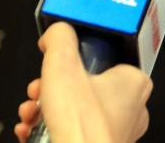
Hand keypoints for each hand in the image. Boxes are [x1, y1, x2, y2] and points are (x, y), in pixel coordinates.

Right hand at [14, 22, 151, 142]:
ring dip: (44, 107)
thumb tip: (55, 32)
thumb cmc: (81, 127)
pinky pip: (69, 131)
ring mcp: (114, 133)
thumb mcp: (62, 62)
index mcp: (133, 83)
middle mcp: (130, 110)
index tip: (60, 62)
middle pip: (81, 85)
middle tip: (41, 88)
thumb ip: (59, 37)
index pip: (103, 58)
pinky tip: (31, 128)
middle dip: (51, 86)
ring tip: (32, 111)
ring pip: (72, 110)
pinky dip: (46, 128)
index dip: (74, 59)